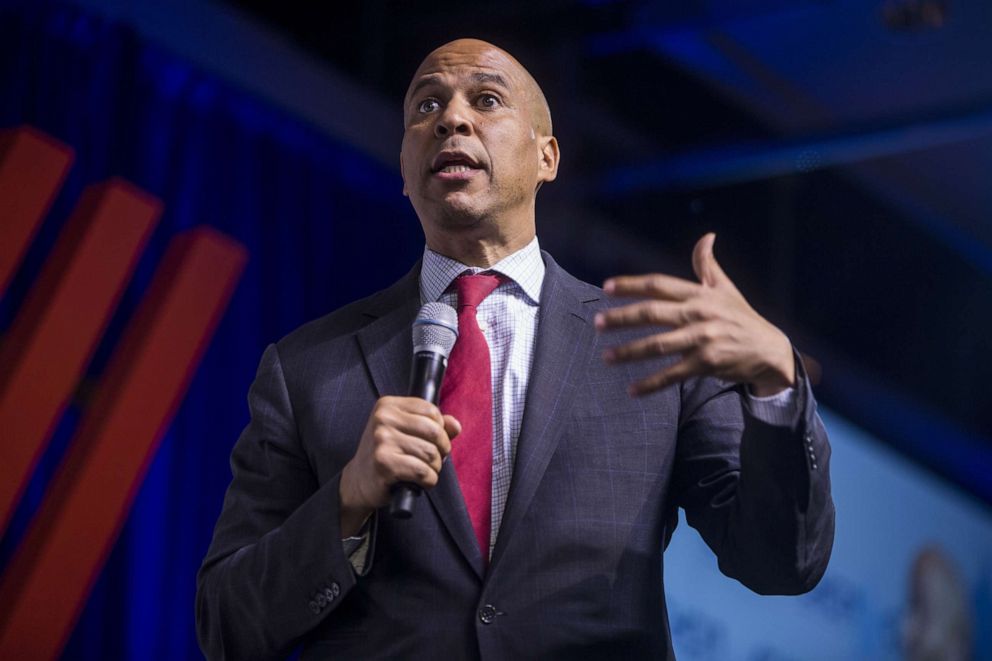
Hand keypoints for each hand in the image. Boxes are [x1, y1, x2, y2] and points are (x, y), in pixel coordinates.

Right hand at [339, 396, 460, 534]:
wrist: (359, 481)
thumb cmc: (387, 454)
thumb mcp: (406, 432)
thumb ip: (434, 425)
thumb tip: (455, 425)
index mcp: (387, 405)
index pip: (431, 410)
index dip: (440, 429)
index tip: (432, 441)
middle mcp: (383, 419)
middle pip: (434, 431)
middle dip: (442, 449)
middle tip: (434, 459)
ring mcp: (381, 441)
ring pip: (431, 453)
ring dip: (435, 467)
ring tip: (425, 471)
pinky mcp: (384, 464)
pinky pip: (423, 472)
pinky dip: (429, 480)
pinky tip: (421, 482)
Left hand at [595, 233, 794, 396]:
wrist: (770, 350)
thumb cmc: (742, 318)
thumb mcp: (726, 289)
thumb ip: (708, 265)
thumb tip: (707, 236)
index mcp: (699, 294)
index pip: (658, 284)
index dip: (631, 284)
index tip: (606, 287)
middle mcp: (698, 314)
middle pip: (652, 313)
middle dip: (621, 318)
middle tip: (597, 323)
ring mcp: (702, 339)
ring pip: (657, 345)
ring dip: (629, 352)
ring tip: (606, 357)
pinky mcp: (706, 363)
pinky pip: (672, 375)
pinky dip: (650, 384)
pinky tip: (631, 390)